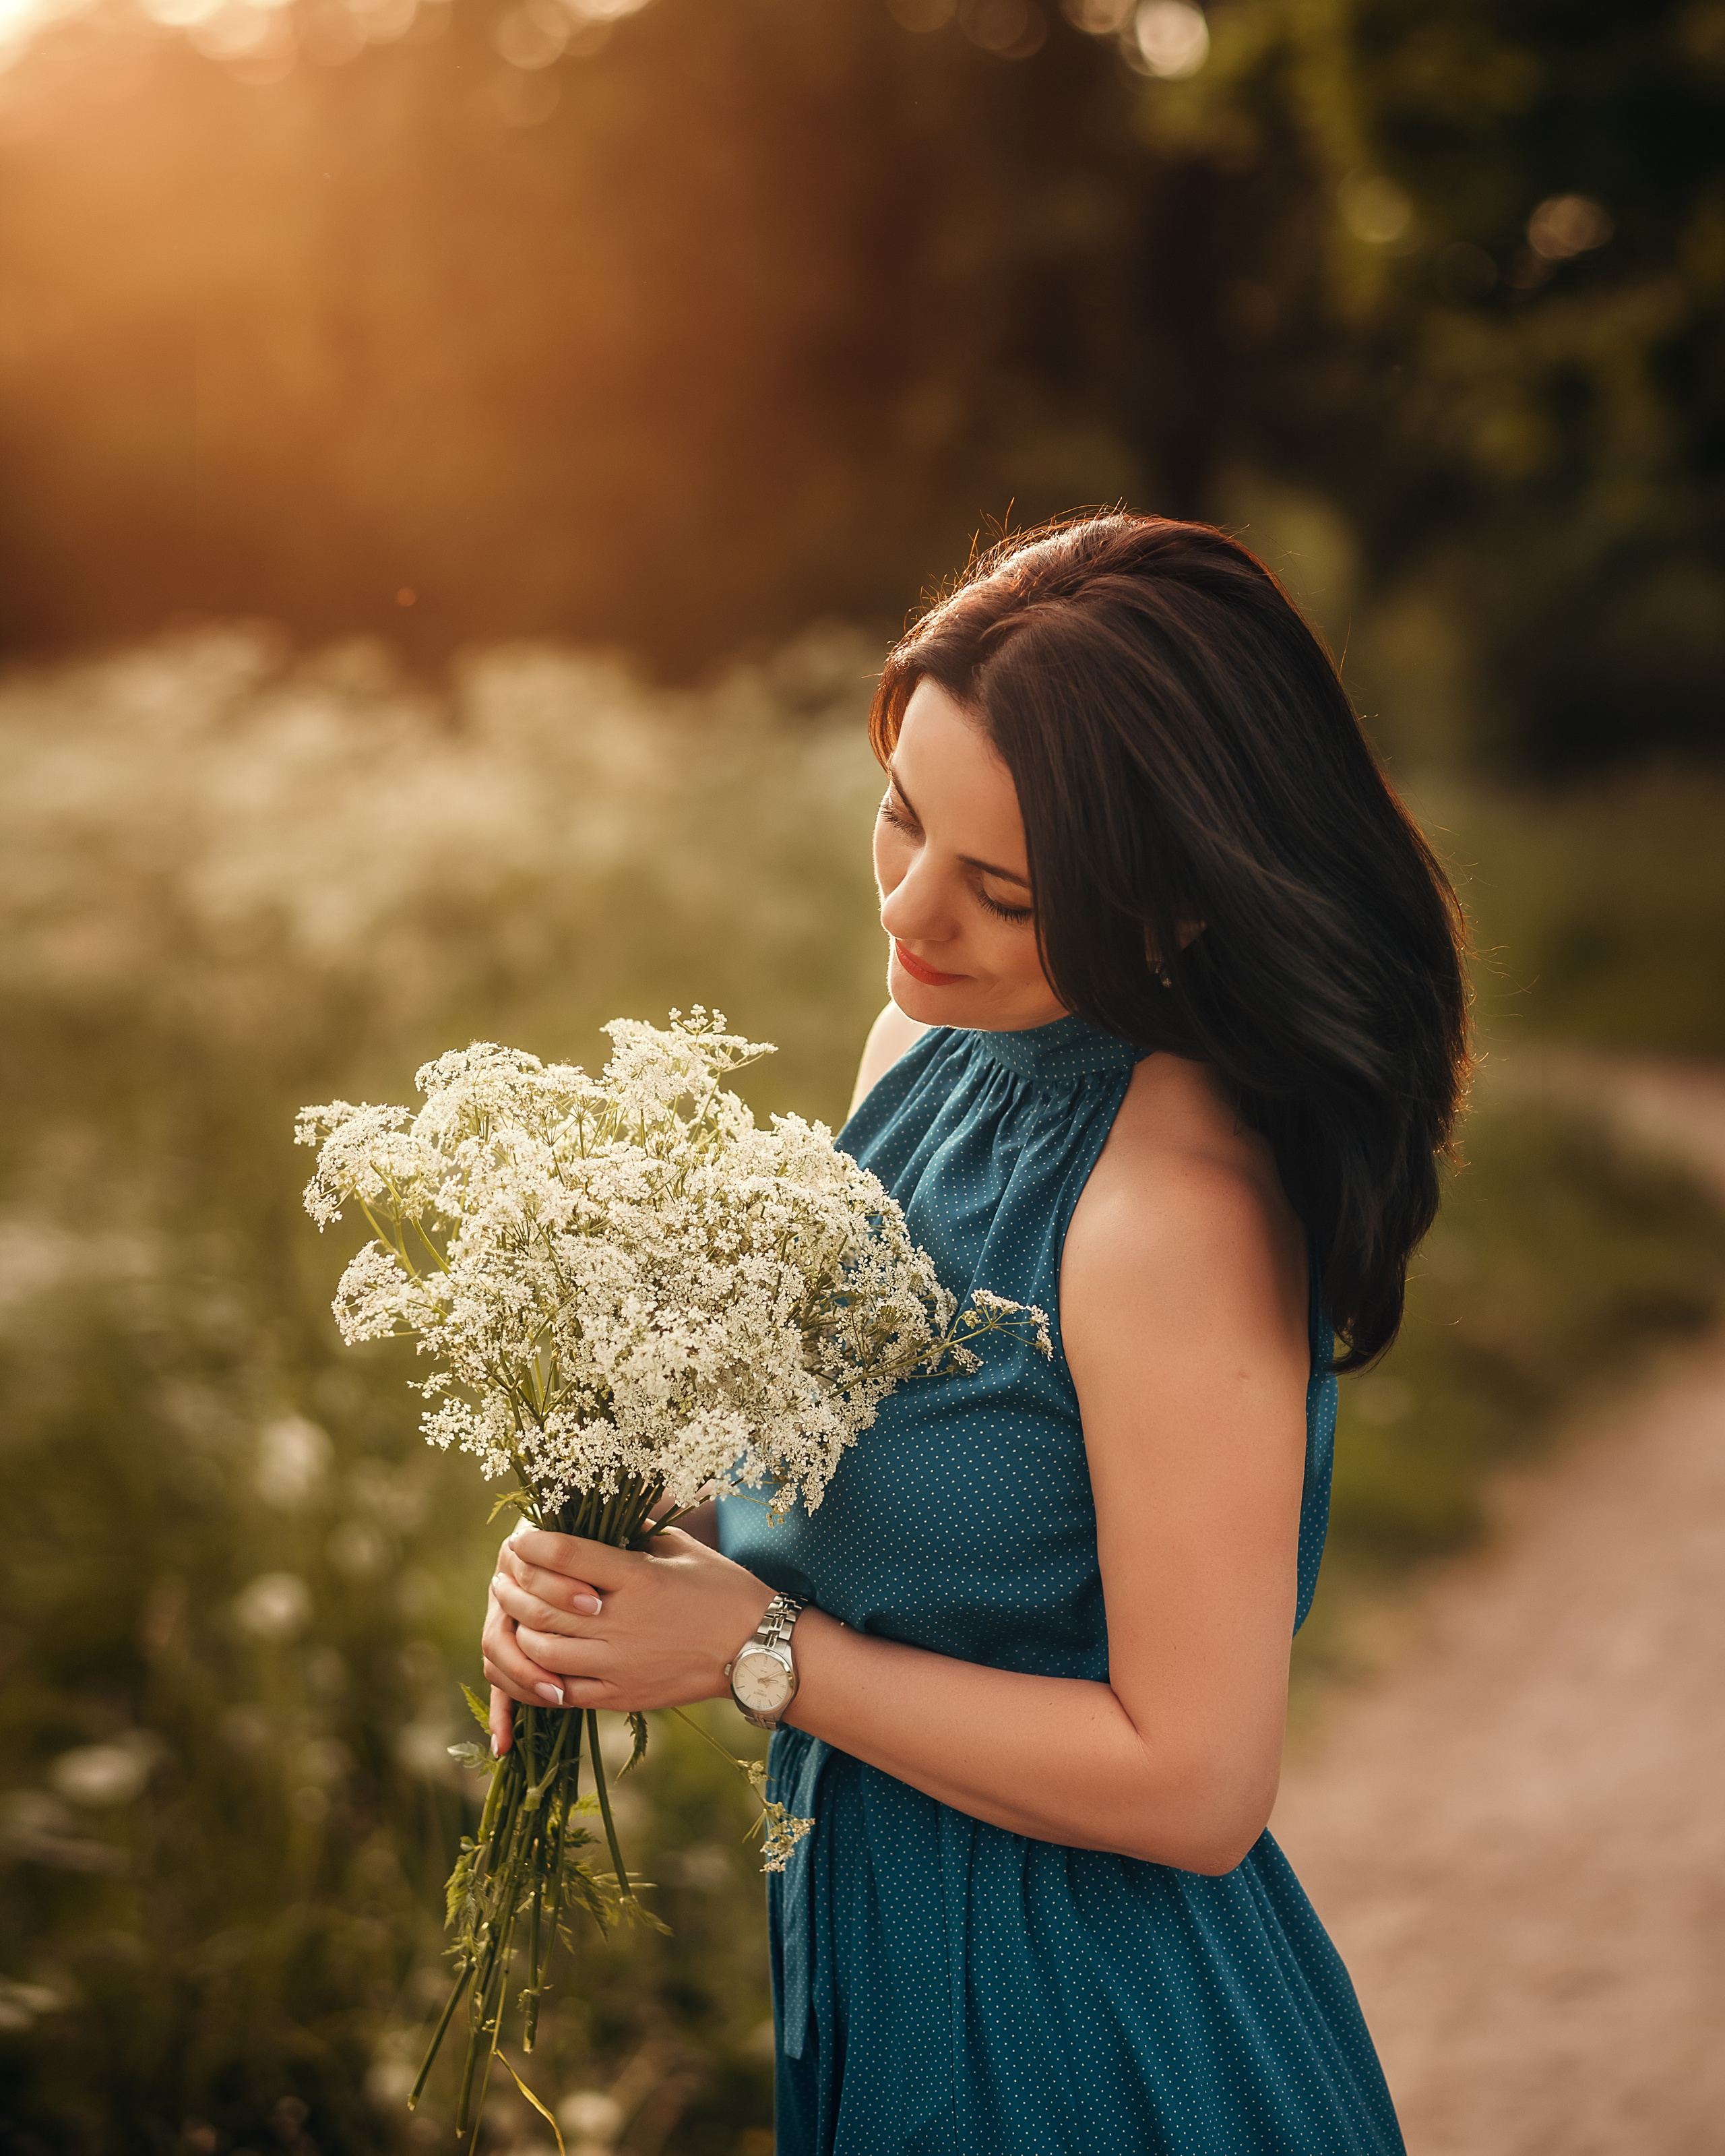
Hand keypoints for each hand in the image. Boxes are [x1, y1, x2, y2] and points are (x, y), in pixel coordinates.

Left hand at [482, 1523, 774, 1754]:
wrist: (755, 1648)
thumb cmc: (719, 1587)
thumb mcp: (679, 1547)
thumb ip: (633, 1532)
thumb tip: (593, 1513)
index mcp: (637, 1577)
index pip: (564, 1555)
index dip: (532, 1544)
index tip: (520, 1537)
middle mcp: (622, 1622)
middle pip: (543, 1605)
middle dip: (513, 1588)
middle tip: (502, 1575)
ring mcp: (618, 1664)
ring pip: (543, 1650)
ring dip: (520, 1629)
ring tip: (512, 1615)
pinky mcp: (619, 1695)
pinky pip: (562, 1691)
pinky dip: (538, 1675)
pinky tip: (532, 1657)